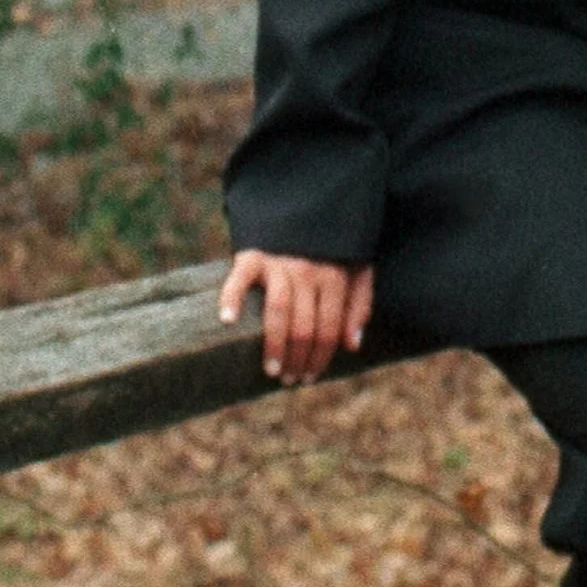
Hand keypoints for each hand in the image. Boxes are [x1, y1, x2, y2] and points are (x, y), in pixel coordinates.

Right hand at [219, 250, 373, 386]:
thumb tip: (352, 346)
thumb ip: (358, 304)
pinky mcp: (251, 256)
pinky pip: (240, 279)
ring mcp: (279, 262)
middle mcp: (307, 270)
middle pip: (304, 325)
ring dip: (274, 345)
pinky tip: (228, 320)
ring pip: (278, 311)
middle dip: (298, 359)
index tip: (310, 377)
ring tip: (271, 371)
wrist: (302, 205)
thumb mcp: (356, 270)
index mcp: (334, 275)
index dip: (321, 357)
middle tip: (289, 381)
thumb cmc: (328, 249)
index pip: (329, 327)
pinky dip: (232, 298)